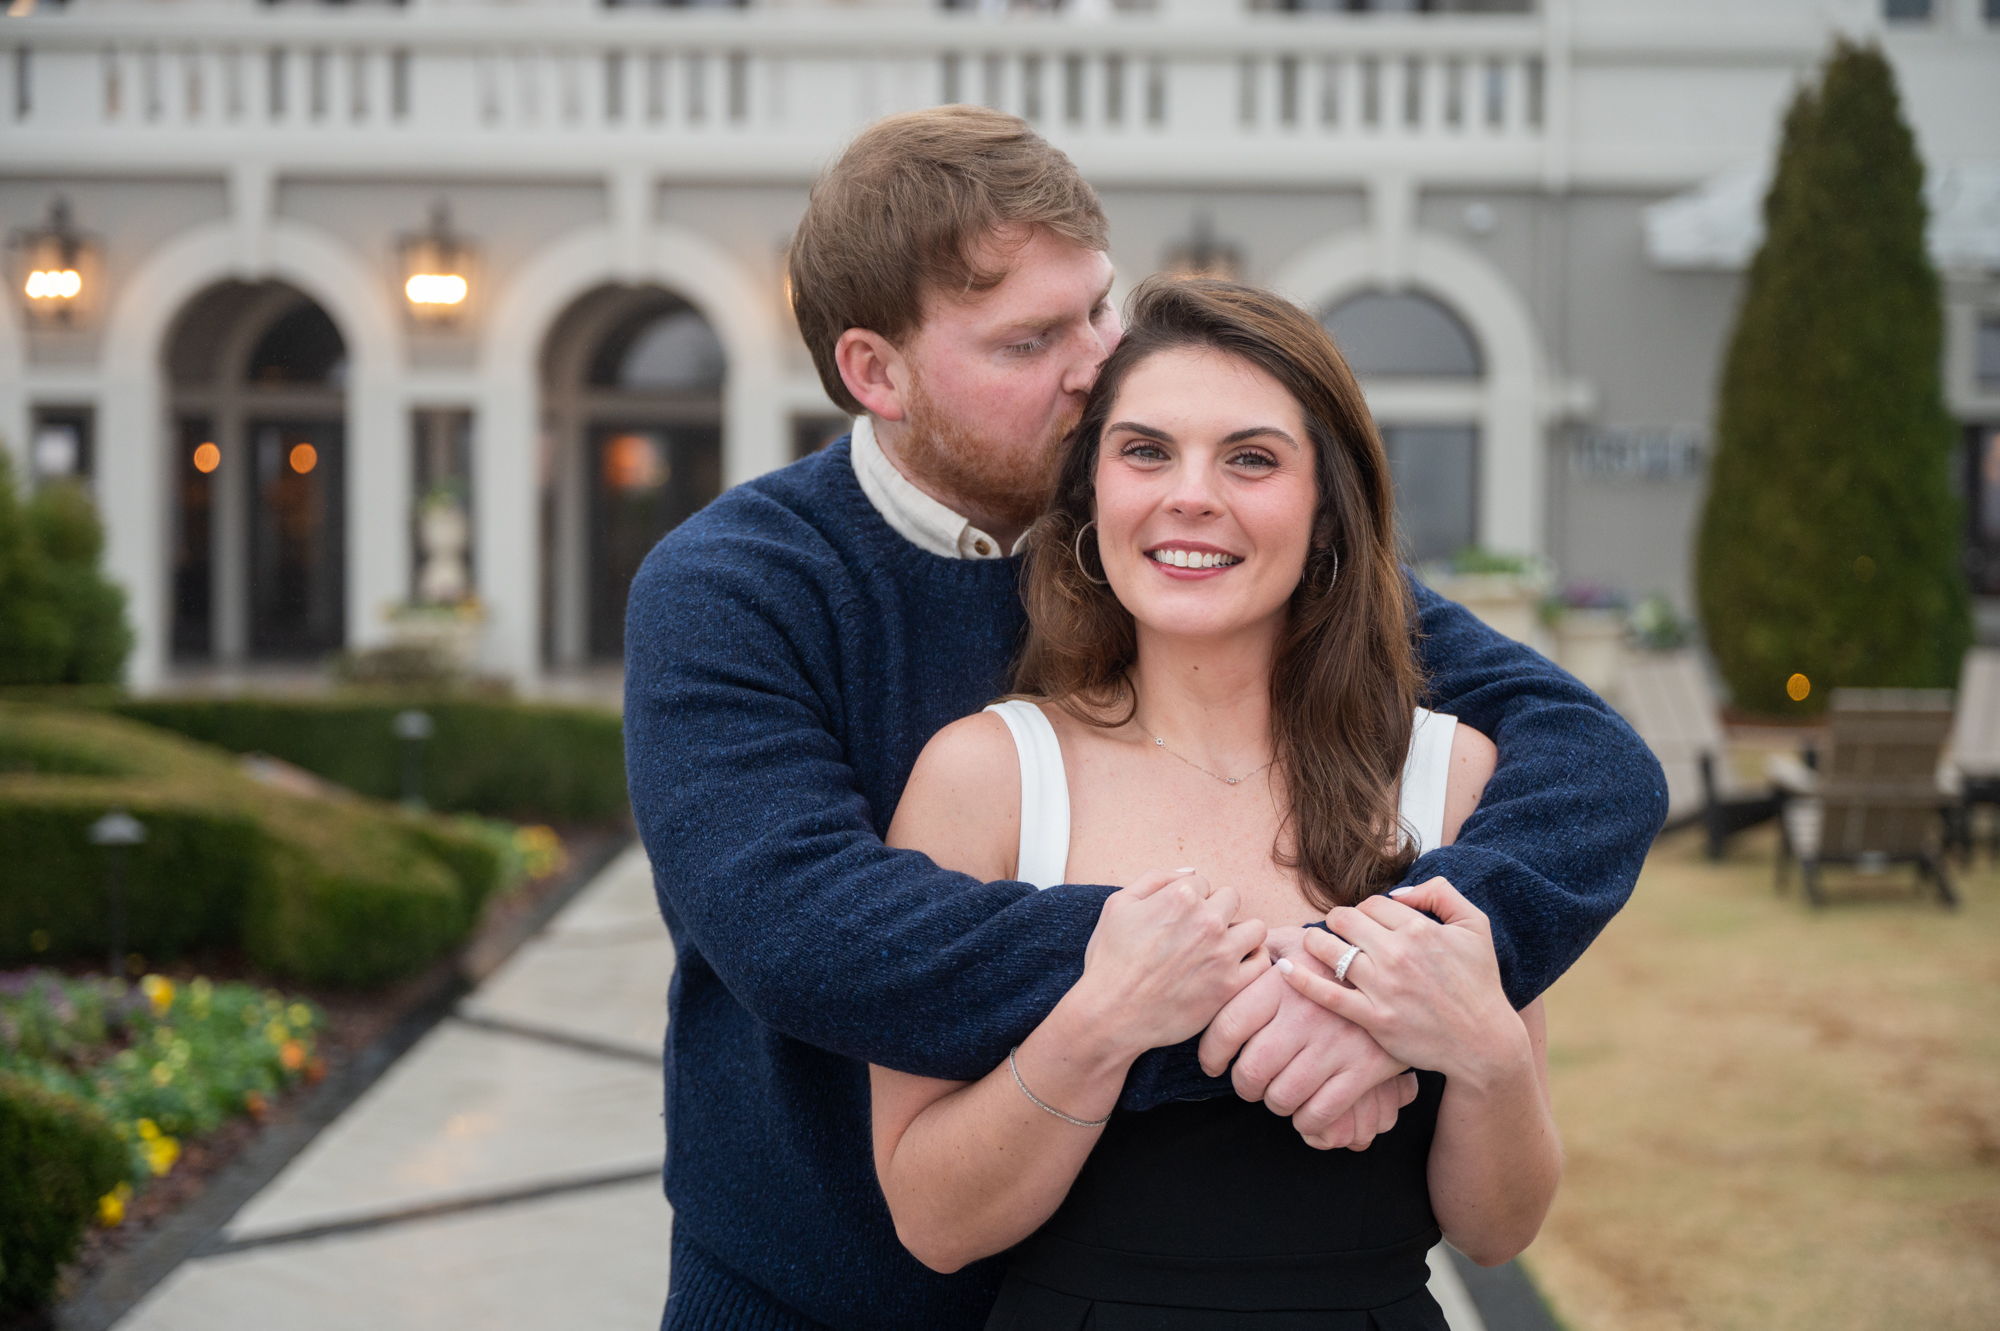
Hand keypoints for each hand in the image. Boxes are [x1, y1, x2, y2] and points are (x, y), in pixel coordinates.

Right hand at [1075, 869, 1267, 1057]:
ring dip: (1240, 934)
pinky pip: (1262, 963)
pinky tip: (1232, 969)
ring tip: (1221, 950)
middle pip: (1232, 899)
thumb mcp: (1118, 905)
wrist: (1111, 1014)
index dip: (1189, 900)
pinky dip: (1251, 963)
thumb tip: (1191, 870)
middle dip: (1216, 911)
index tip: (1177, 920)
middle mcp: (1207, 920)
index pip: (1203, 882)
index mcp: (1181, 896)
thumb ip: (1155, 878)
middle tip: (1198, 934)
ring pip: (1256, 928)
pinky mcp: (1231, 985)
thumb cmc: (1110, 959)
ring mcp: (1223, 954)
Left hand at [1198, 945, 1412, 1149]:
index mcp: (1281, 983)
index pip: (1227, 1027)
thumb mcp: (1297, 943)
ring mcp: (1335, 1044)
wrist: (1401, 975)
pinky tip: (1305, 1109)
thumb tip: (1229, 961)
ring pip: (1282, 1097)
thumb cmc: (1334, 962)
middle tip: (1249, 1083)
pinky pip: (1320, 1113)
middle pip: (1251, 1071)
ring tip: (1278, 1093)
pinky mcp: (1363, 1069)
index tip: (1213, 1064)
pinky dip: (1306, 1121)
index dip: (1211, 1054)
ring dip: (1274, 1103)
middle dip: (1244, 1086)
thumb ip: (1261, 952)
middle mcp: (1304, 1014)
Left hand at [1283, 878, 1526, 1086]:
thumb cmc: (1479, 983)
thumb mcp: (1475, 925)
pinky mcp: (1374, 1019)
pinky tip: (1285, 969)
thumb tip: (1397, 892)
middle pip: (1345, 919)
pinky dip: (1302, 980)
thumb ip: (1440, 893)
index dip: (1365, 910)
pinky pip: (1328, 994)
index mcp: (1419, 929)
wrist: (1484, 1042)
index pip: (1371, 903)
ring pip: (1330, 950)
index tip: (1367, 923)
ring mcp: (1383, 988)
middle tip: (1338, 932)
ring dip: (1316, 943)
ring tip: (1315, 945)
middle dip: (1338, 921)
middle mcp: (1397, 955)